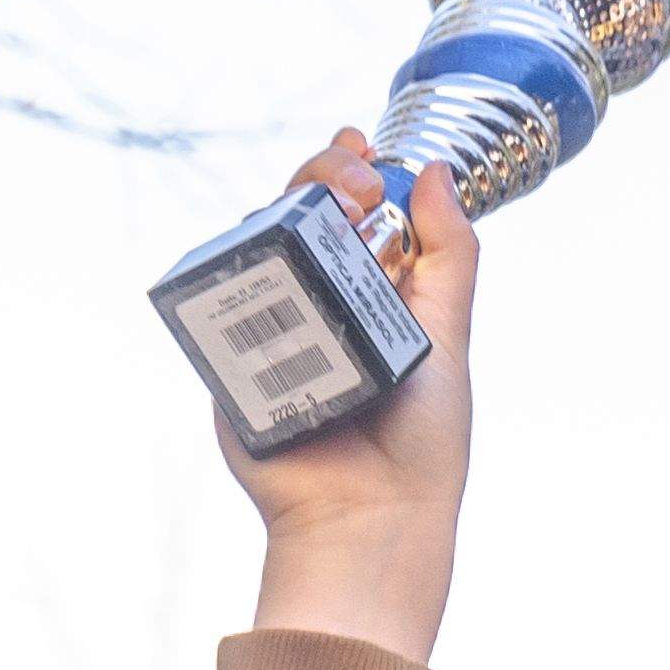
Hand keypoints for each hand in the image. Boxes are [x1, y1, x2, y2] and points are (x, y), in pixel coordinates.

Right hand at [226, 129, 474, 662]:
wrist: (371, 518)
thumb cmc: (419, 445)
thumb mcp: (448, 337)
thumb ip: (448, 258)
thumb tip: (432, 172)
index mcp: (371, 297)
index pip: (353, 215)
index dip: (352, 171)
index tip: (365, 150)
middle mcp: (318, 307)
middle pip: (301, 216)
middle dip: (322, 178)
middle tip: (352, 182)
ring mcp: (271, 331)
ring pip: (260, 244)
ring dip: (284, 208)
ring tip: (324, 207)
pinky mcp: (230, 361)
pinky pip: (220, 300)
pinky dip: (237, 266)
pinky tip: (265, 247)